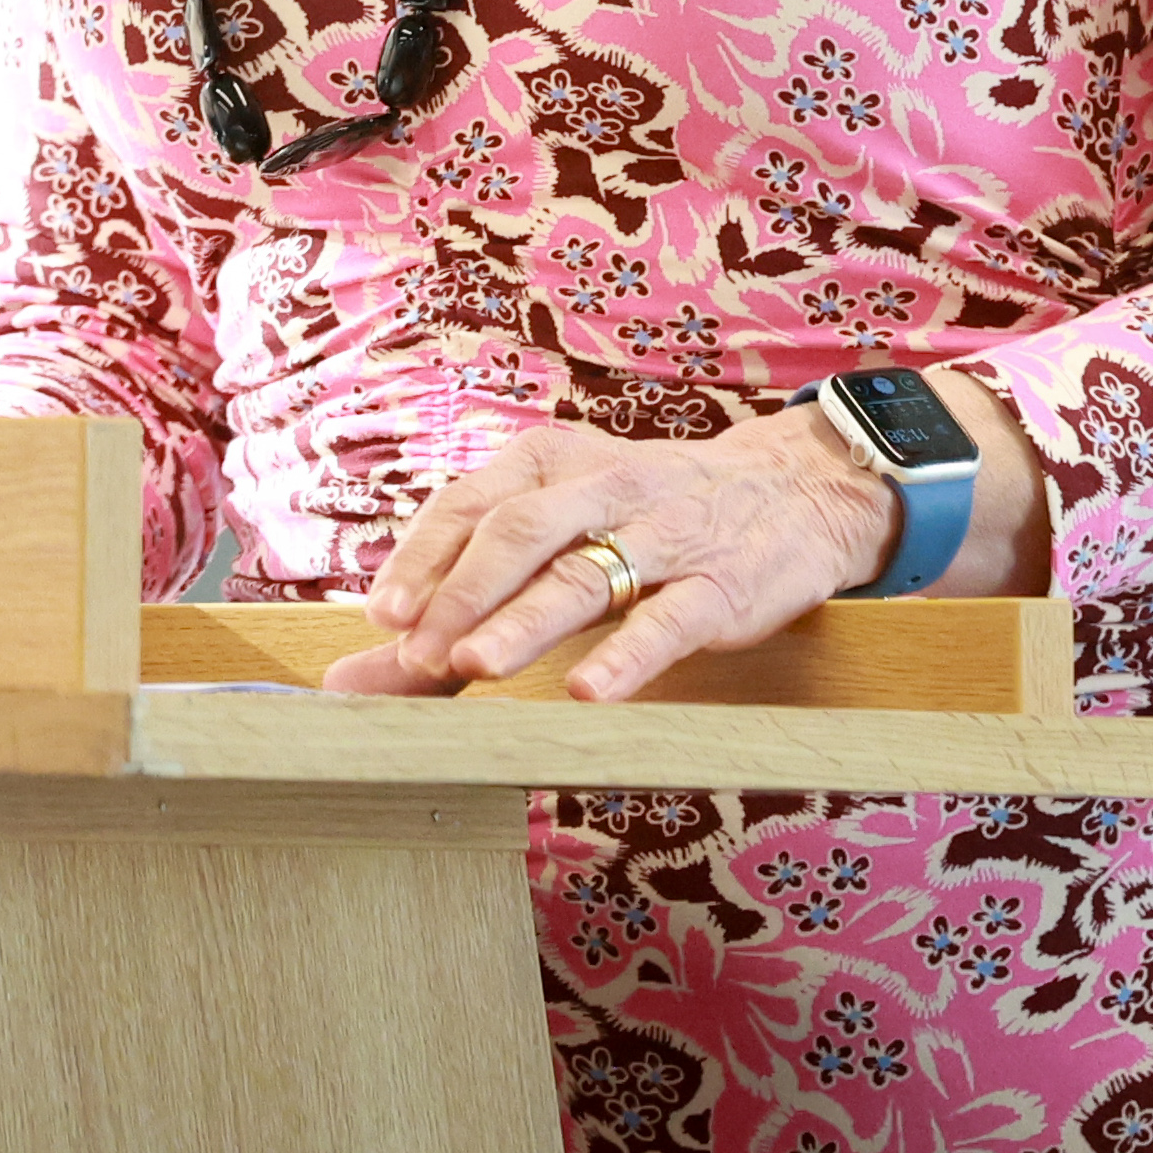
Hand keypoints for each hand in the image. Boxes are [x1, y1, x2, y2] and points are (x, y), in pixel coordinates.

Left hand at [318, 374, 1043, 703]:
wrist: (795, 491)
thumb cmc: (649, 518)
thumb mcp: (564, 530)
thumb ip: (465, 600)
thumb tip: (357, 675)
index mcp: (553, 462)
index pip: (472, 502)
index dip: (423, 557)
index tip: (380, 615)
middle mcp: (604, 487)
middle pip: (518, 529)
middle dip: (460, 591)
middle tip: (413, 649)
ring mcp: (666, 535)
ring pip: (585, 571)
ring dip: (524, 619)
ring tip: (473, 664)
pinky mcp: (721, 585)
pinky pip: (668, 619)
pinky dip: (624, 654)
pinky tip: (585, 690)